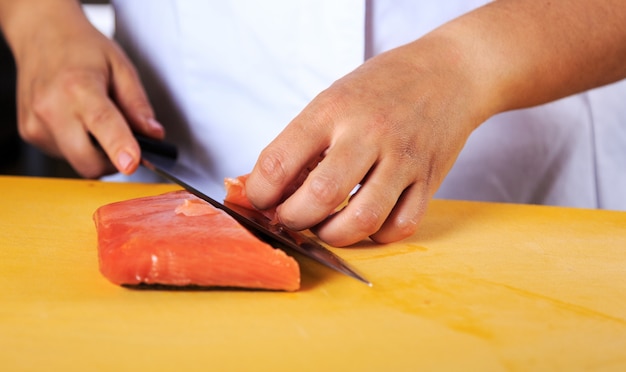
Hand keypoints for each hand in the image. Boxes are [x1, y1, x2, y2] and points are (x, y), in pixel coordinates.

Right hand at [5, 2, 162, 177]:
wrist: (42, 35)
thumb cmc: (81, 48)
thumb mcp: (121, 67)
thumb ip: (138, 104)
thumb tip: (153, 134)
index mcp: (78, 87)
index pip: (102, 124)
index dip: (119, 147)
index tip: (132, 163)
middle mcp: (52, 108)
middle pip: (88, 160)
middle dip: (113, 161)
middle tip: (125, 142)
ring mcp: (36, 124)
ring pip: (77, 162)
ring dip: (95, 152)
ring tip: (93, 119)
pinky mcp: (29, 134)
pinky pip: (64, 155)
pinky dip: (78, 146)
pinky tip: (77, 121)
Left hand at [246, 34, 488, 245]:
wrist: (449, 72)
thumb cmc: (381, 87)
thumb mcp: (332, 100)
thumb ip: (299, 143)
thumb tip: (263, 189)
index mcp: (333, 110)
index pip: (279, 162)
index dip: (259, 193)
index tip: (261, 200)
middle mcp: (368, 133)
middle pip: (320, 196)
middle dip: (293, 219)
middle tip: (290, 217)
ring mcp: (402, 158)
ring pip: (361, 220)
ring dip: (332, 235)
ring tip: (324, 226)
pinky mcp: (429, 180)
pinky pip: (400, 226)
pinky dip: (376, 235)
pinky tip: (366, 221)